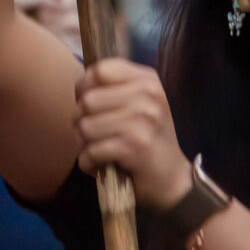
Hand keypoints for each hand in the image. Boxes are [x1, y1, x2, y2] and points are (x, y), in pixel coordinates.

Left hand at [74, 58, 190, 213]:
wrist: (171, 178)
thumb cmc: (148, 140)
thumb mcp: (139, 105)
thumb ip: (112, 90)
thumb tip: (79, 88)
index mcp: (148, 81)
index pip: (99, 70)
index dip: (86, 88)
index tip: (95, 107)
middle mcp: (149, 95)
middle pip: (86, 101)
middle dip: (83, 122)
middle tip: (100, 135)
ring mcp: (143, 120)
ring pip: (84, 127)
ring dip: (86, 145)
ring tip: (104, 150)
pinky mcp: (135, 146)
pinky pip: (90, 151)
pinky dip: (90, 163)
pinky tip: (105, 165)